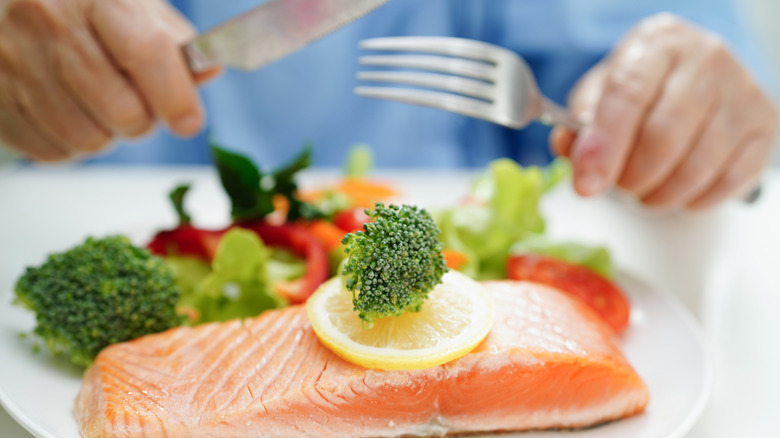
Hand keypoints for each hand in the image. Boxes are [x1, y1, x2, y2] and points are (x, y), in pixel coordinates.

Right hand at [0, 0, 215, 160]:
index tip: (189, 122)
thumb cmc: (95, 13)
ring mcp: (15, 58)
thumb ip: (178, 46)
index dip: (175, 96)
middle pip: (120, 109)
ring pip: (87, 139)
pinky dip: (72, 146)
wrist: (22, 4)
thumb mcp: (142, 12)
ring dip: (107, 136)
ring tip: (102, 109)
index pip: (145, 52)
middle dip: (142, 122)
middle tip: (139, 108)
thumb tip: (210, 69)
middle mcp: (49, 21)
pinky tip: (72, 115)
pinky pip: (52, 151)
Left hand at [551, 13, 777, 209]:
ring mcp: (742, 91)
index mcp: (658, 43)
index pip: (627, 95)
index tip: (586, 184)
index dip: (604, 147)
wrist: (697, 73)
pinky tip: (677, 191)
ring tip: (643, 192)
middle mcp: (706, 59)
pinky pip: (727, 181)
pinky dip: (693, 199)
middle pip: (664, 136)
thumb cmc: (643, 85)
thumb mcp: (600, 93)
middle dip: (632, 177)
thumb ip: (579, 124)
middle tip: (619, 186)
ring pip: (696, 166)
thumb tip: (569, 151)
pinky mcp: (764, 125)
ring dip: (660, 195)